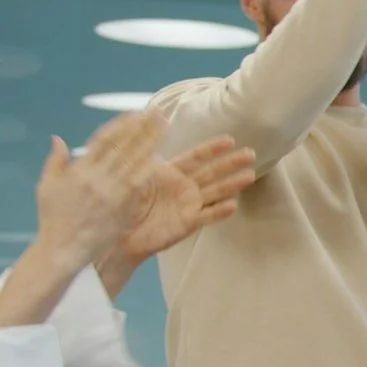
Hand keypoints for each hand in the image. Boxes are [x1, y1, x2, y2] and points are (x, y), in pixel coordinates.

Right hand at [32, 112, 163, 273]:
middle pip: (124, 145)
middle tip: (159, 113)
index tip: (136, 112)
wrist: (63, 249)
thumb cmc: (54, 219)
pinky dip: (151, 167)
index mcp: (78, 170)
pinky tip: (164, 156)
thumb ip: (56, 162)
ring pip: (136, 160)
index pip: (104, 139)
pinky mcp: (123, 207)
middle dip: (143, 127)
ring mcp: (111, 192)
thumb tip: (57, 138)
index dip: (122, 124)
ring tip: (166, 127)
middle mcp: (96, 178)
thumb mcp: (47, 187)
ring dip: (153, 141)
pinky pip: (140, 182)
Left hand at [118, 137, 256, 265]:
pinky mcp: (188, 223)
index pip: (196, 157)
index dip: (213, 148)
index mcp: (170, 172)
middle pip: (212, 172)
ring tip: (250, 176)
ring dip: (233, 184)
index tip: (230, 139)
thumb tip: (152, 132)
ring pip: (216, 192)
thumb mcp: (132, 172)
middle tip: (250, 153)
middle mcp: (184, 187)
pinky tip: (232, 205)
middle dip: (231, 163)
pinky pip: (208, 216)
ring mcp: (188, 205)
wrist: (116, 233)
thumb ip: (147, 154)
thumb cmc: (121, 201)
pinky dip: (219, 211)